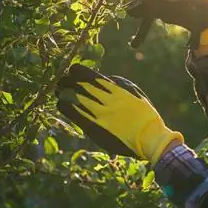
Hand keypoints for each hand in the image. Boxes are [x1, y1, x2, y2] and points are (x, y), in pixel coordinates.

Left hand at [56, 64, 183, 165]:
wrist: (149, 138)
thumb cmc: (143, 114)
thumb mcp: (133, 91)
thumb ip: (118, 83)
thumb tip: (105, 78)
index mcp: (112, 88)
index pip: (87, 74)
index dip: (77, 70)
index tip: (73, 70)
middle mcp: (102, 99)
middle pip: (77, 85)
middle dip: (66, 80)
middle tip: (61, 79)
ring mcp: (96, 113)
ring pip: (72, 97)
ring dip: (62, 92)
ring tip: (58, 89)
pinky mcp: (92, 127)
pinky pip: (73, 114)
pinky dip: (64, 107)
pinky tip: (60, 104)